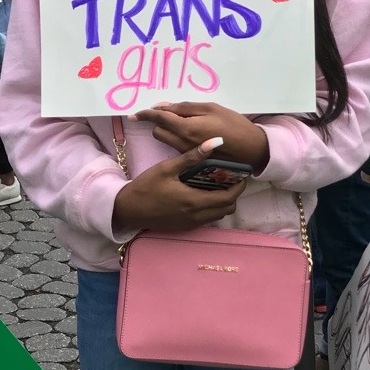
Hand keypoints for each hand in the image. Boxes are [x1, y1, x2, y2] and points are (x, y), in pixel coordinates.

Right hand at [113, 137, 247, 232]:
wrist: (128, 210)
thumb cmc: (146, 187)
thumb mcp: (168, 168)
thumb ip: (192, 156)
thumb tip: (216, 142)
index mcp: (195, 201)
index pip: (229, 198)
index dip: (239, 187)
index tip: (241, 175)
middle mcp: (197, 216)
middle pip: (228, 208)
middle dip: (233, 194)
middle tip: (229, 179)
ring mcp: (191, 224)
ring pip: (219, 215)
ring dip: (223, 202)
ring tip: (217, 185)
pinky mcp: (185, 227)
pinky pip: (208, 219)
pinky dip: (212, 208)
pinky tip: (203, 194)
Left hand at [132, 103, 269, 169]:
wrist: (251, 149)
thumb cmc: (234, 125)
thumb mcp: (211, 108)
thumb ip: (186, 108)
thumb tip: (165, 107)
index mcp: (186, 128)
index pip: (159, 119)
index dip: (145, 114)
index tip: (134, 114)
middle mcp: (182, 143)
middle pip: (158, 132)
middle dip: (160, 122)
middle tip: (174, 114)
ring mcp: (187, 153)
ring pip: (167, 140)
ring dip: (169, 130)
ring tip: (188, 122)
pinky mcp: (193, 159)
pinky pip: (178, 146)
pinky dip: (179, 138)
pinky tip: (194, 132)